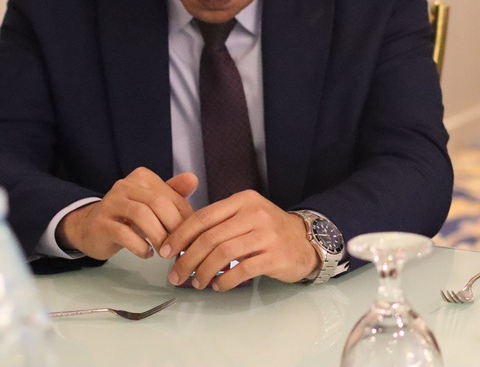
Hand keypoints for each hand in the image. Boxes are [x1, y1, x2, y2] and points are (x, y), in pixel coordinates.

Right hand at [57, 168, 197, 260]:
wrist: (90, 229)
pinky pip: (124, 234)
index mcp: (142, 178)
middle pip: (159, 203)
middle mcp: (125, 185)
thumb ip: (174, 193)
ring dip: (158, 237)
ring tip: (165, 252)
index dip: (185, 217)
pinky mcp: (100, 223)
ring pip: (142, 216)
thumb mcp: (152, 204)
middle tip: (180, 245)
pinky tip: (147, 253)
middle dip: (173, 227)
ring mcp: (110, 203)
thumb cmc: (129, 217)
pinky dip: (140, 246)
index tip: (192, 234)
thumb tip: (193, 179)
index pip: (172, 196)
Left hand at [161, 191, 318, 291]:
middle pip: (210, 238)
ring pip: (223, 255)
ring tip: (196, 283)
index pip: (203, 217)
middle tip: (175, 275)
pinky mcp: (275, 255)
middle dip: (186, 259)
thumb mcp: (246, 215)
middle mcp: (255, 214)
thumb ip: (218, 223)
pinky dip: (224, 281)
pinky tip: (218, 286)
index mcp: (243, 201)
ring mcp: (267, 235)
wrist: (306, 241)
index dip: (180, 235)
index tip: (165, 252)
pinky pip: (241, 270)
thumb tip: (180, 243)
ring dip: (203, 272)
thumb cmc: (268, 230)